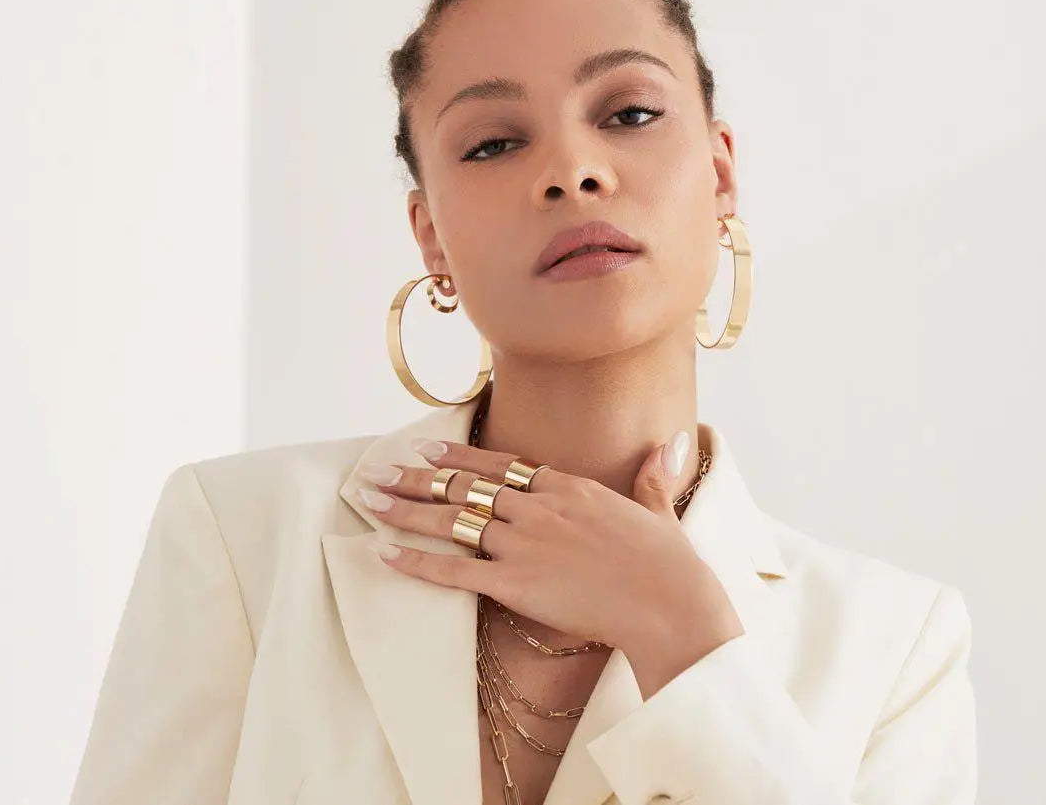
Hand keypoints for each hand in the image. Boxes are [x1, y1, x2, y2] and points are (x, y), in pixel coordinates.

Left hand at [355, 433, 742, 687]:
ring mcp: (522, 543)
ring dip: (406, 509)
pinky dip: (418, 562)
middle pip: (466, 486)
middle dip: (418, 478)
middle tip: (381, 472)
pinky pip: (454, 570)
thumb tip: (676, 444)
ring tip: (370, 500)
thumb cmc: (668, 561)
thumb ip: (655, 475)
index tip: (430, 448)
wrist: (666, 601)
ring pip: (452, 519)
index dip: (462, 457)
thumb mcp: (659, 508)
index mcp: (569, 487)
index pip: (502, 464)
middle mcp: (537, 508)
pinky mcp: (513, 582)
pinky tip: (387, 553)